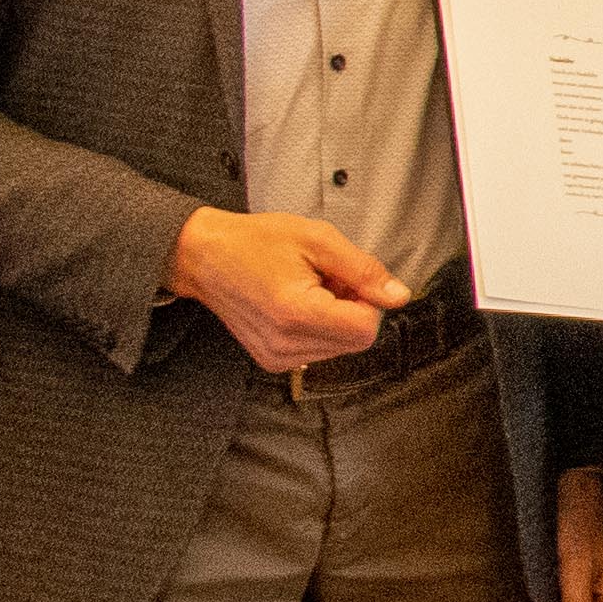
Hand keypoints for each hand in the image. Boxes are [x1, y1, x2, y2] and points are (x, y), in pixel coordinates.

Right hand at [169, 206, 406, 373]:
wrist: (204, 256)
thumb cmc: (254, 242)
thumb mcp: (317, 239)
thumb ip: (363, 270)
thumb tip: (398, 296)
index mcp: (296, 313)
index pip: (366, 329)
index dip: (368, 300)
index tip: (347, 279)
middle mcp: (285, 343)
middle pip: (356, 341)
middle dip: (352, 308)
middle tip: (325, 279)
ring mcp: (276, 356)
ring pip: (340, 347)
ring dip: (335, 318)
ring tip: (307, 289)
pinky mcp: (272, 361)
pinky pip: (318, 351)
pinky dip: (317, 328)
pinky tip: (296, 304)